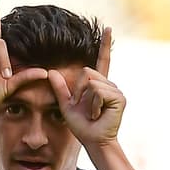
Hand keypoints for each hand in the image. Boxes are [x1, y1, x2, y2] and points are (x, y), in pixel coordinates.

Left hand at [48, 27, 122, 146]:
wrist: (93, 141)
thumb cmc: (82, 126)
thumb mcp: (66, 105)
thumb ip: (60, 89)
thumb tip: (50, 71)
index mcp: (99, 85)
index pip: (102, 61)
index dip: (104, 45)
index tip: (108, 29)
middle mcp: (109, 85)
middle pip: (86, 72)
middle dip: (79, 90)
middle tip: (85, 107)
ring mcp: (115, 90)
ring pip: (91, 82)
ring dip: (86, 100)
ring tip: (93, 112)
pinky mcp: (119, 97)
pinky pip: (98, 91)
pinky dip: (93, 104)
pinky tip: (98, 114)